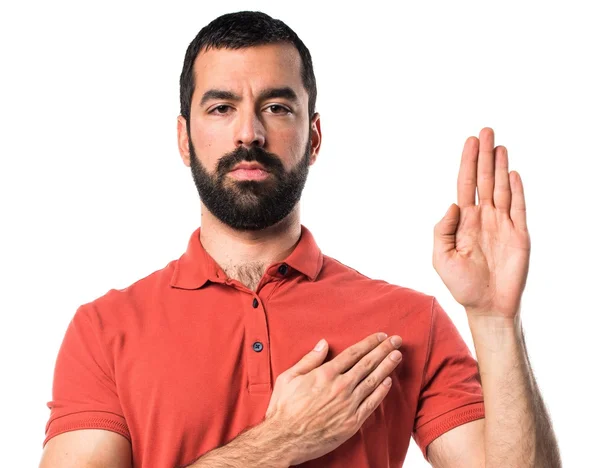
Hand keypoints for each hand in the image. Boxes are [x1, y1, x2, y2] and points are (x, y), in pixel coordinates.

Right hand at [264, 332, 402, 465]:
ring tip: (397, 356)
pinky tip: (388, 382)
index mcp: (325, 373)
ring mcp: (348, 404)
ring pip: (373, 381)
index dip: (369, 343)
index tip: (380, 336)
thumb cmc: (283, 408)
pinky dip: (381, 391)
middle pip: (367, 363)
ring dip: (387, 367)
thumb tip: (323, 344)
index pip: (353, 353)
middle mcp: (340, 386)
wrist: (284, 439)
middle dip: (384, 350)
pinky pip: (371, 403)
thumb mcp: (288, 377)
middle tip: (397, 340)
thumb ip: (309, 359)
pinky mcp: (352, 422)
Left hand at [433, 127, 530, 319]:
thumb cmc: (461, 284)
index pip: (466, 184)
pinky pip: (518, 208)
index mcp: (464, 221)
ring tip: (499, 145)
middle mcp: (483, 217)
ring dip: (500, 166)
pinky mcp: (519, 235)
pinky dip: (517, 190)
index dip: (467, 163)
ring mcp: (502, 224)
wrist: (487, 306)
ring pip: (502, 188)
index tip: (469, 142)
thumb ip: (442, 230)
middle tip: (485, 130)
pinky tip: (513, 172)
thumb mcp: (441, 257)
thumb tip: (453, 204)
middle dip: (484, 155)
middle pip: (485, 179)